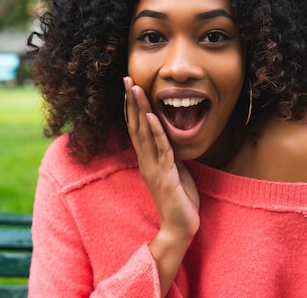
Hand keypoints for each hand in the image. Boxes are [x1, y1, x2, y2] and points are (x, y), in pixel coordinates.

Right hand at [123, 76, 200, 241]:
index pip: (136, 128)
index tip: (130, 87)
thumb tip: (170, 141)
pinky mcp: (165, 175)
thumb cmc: (180, 200)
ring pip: (144, 133)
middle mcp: (146, 161)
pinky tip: (150, 117)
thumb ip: (169, 156)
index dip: (132, 107)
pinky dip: (156, 132)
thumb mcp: (175, 171)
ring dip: (140, 110)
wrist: (180, 227)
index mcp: (148, 159)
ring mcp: (154, 167)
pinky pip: (160, 149)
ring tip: (135, 90)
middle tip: (126, 79)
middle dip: (131, 101)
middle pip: (135, 125)